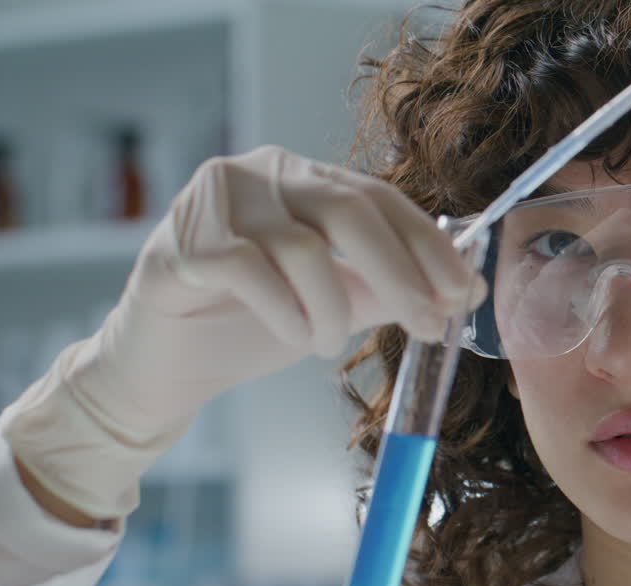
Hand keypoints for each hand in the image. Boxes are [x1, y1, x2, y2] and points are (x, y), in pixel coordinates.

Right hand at [2, 145, 485, 519]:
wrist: (166, 366)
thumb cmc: (251, 325)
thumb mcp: (337, 303)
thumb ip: (389, 290)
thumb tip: (463, 292)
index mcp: (304, 178)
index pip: (379, 197)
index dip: (428, 244)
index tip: (464, 292)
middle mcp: (261, 174)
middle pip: (349, 210)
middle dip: (400, 273)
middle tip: (427, 325)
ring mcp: (216, 202)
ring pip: (304, 247)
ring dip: (333, 309)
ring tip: (328, 343)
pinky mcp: (181, 243)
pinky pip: (251, 272)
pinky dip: (286, 313)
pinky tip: (294, 336)